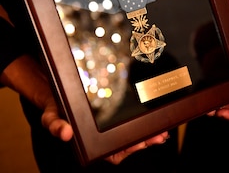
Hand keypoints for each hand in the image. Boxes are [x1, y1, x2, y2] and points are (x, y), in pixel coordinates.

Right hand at [41, 103, 168, 164]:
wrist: (59, 94)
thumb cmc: (56, 109)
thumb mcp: (51, 116)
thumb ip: (54, 124)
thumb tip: (64, 132)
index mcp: (90, 143)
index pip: (112, 151)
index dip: (128, 149)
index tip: (140, 143)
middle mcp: (102, 138)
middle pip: (127, 145)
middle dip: (144, 142)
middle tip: (158, 136)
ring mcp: (110, 129)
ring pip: (132, 136)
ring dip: (147, 135)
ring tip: (162, 132)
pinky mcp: (115, 118)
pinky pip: (131, 125)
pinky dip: (143, 125)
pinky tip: (154, 122)